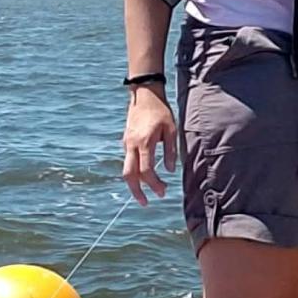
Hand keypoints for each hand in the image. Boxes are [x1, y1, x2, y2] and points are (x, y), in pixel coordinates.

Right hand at [120, 87, 177, 203]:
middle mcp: (132, 145)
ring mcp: (126, 143)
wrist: (144, 94)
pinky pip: (127, 161)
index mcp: (144, 143)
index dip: (154, 184)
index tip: (163, 192)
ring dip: (134, 184)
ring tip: (145, 192)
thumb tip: (170, 170)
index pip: (146, 171)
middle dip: (136, 192)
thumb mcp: (172, 129)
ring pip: (126, 169)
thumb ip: (171, 151)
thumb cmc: (161, 110)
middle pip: (129, 175)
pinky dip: (134, 172)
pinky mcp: (126, 141)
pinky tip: (144, 176)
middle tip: (145, 203)